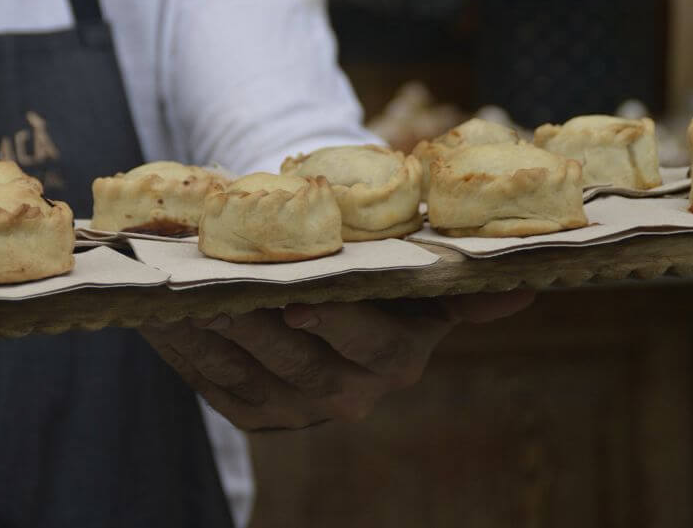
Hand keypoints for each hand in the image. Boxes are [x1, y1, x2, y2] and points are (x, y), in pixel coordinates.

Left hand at [142, 291, 532, 431]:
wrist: (329, 312)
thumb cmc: (376, 281)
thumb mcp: (419, 286)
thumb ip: (463, 291)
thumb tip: (529, 287)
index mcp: (393, 360)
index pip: (368, 346)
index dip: (335, 326)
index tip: (302, 304)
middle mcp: (347, 394)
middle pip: (297, 363)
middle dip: (256, 328)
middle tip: (221, 293)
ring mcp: (293, 407)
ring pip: (247, 373)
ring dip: (210, 337)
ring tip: (183, 299)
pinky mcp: (249, 411)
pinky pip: (211, 383)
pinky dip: (185, 351)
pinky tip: (163, 318)